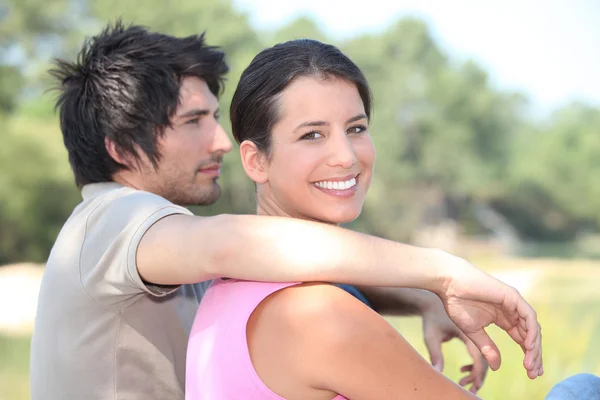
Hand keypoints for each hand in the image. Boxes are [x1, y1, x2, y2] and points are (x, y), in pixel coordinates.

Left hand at [422, 299, 487, 393]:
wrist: (433, 304)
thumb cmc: (430, 318)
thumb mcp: (430, 335)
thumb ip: (435, 353)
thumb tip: (437, 371)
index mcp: (467, 330)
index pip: (478, 354)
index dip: (479, 371)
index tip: (476, 385)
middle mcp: (475, 332)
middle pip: (483, 358)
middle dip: (479, 376)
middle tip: (471, 389)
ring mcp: (475, 334)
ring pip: (482, 358)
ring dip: (475, 373)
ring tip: (462, 383)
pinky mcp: (472, 337)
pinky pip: (478, 354)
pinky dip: (473, 365)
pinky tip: (462, 370)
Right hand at [437, 253, 542, 378]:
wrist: (448, 283)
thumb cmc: (457, 303)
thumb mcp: (473, 332)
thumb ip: (487, 347)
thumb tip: (497, 368)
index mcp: (503, 318)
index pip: (522, 339)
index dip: (528, 355)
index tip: (530, 374)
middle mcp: (512, 311)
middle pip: (530, 335)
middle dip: (534, 355)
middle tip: (534, 374)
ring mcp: (514, 303)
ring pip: (533, 328)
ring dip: (534, 347)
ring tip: (530, 365)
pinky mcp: (512, 297)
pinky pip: (529, 317)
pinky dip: (531, 332)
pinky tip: (529, 347)